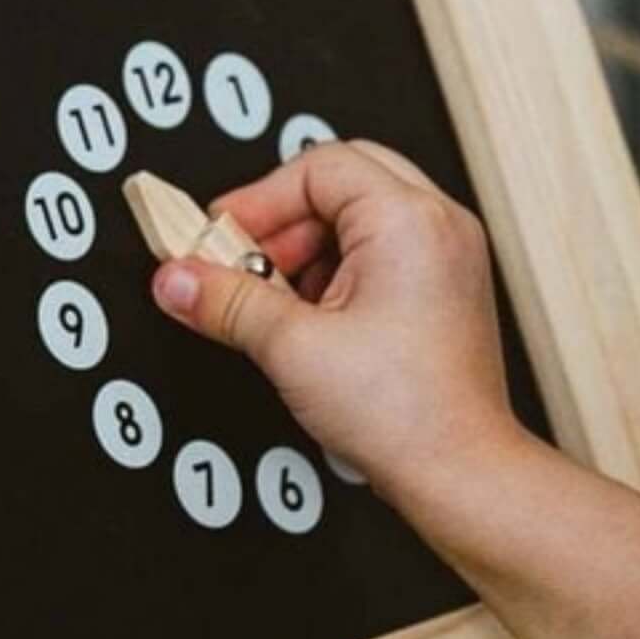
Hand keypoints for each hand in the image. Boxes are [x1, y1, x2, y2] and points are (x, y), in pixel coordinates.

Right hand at [149, 139, 530, 509]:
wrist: (460, 472)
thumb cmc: (408, 414)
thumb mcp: (291, 347)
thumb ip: (225, 301)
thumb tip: (179, 278)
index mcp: (409, 220)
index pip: (316, 167)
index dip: (257, 199)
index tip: (219, 237)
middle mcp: (438, 226)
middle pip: (339, 181)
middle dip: (281, 222)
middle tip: (245, 262)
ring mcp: (448, 256)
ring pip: (358, 217)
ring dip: (306, 250)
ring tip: (276, 302)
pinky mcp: (444, 288)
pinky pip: (379, 251)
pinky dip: (336, 273)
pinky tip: (309, 320)